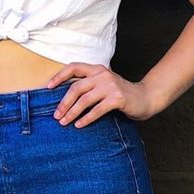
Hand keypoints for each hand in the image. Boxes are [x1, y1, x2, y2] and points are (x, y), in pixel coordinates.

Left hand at [45, 64, 161, 125]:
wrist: (146, 98)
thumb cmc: (120, 94)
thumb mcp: (104, 85)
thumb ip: (89, 86)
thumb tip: (64, 99)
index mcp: (97, 69)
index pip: (74, 67)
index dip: (59, 76)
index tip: (48, 87)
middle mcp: (103, 74)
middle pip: (76, 88)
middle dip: (64, 103)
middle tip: (56, 115)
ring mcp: (111, 86)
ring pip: (84, 100)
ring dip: (72, 112)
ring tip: (64, 122)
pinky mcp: (117, 98)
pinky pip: (97, 110)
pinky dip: (86, 119)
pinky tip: (79, 125)